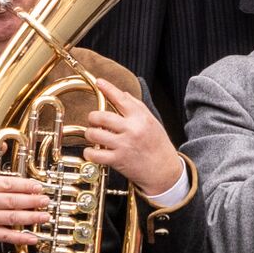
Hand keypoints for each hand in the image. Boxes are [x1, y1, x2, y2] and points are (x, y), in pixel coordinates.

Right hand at [0, 169, 51, 252]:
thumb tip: (2, 145)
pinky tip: (33, 237)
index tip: (38, 186)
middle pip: (11, 201)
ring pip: (11, 218)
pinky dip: (20, 238)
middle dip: (31, 201)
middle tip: (46, 200)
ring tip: (45, 215)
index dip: (24, 185)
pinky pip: (5, 236)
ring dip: (30, 218)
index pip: (6, 184)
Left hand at [77, 84, 183, 198]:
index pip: (121, 98)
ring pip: (94, 134)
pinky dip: (89, 152)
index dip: (107, 88)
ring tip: (93, 135)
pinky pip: (95, 154)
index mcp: (140, 118)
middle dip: (92, 117)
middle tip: (94, 120)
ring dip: (90, 134)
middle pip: (100, 116)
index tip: (99, 82)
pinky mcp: (118, 160)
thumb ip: (137, 107)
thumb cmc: (158, 145)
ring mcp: (124, 145)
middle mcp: (132, 129)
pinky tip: (92, 151)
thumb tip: (122, 93)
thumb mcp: (152, 122)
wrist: (164, 170)